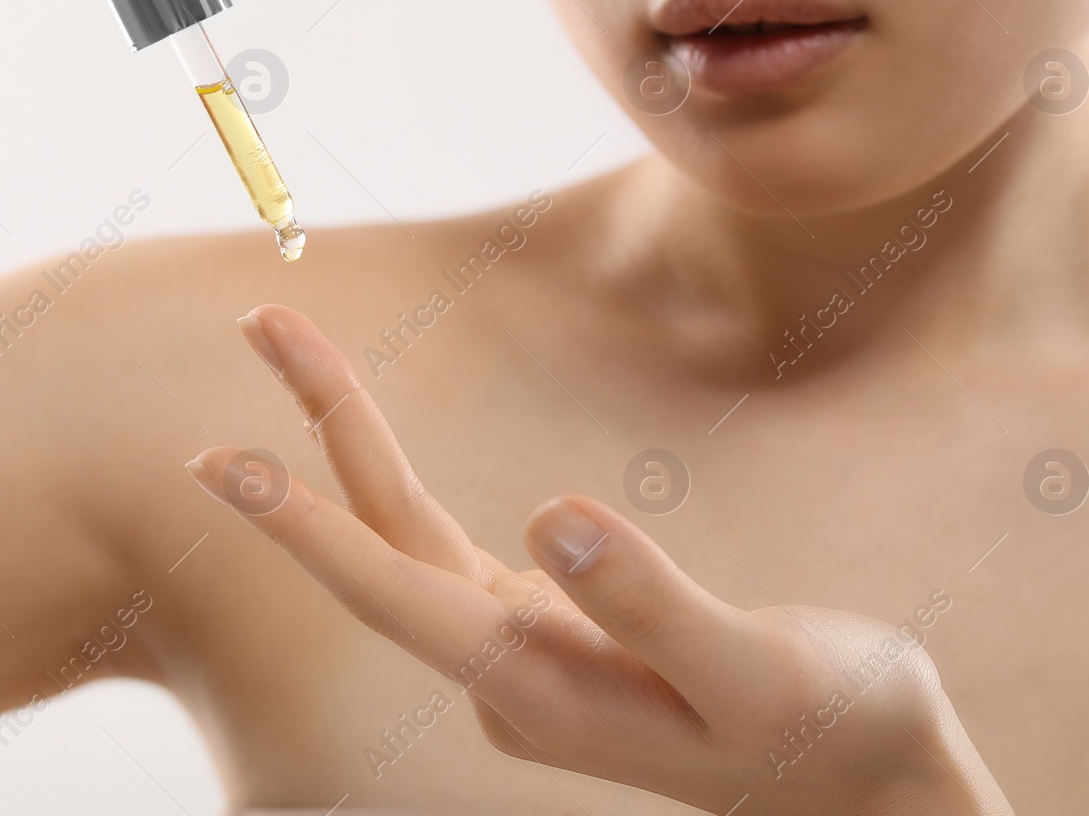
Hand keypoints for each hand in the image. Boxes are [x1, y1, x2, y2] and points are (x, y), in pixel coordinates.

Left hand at [188, 305, 1013, 814]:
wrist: (865, 783)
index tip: (224, 464)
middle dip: (318, 430)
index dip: (308, 528)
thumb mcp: (758, 673)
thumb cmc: (832, 729)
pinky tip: (361, 448)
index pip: (401, 595)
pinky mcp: (546, 629)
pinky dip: (392, 483)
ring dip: (346, 443)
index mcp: (543, 689)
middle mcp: (509, 674)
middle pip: (384, 541)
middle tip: (260, 319)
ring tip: (293, 345)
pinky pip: (444, 545)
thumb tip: (550, 518)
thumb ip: (652, 604)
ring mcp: (520, 653)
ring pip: (406, 536)